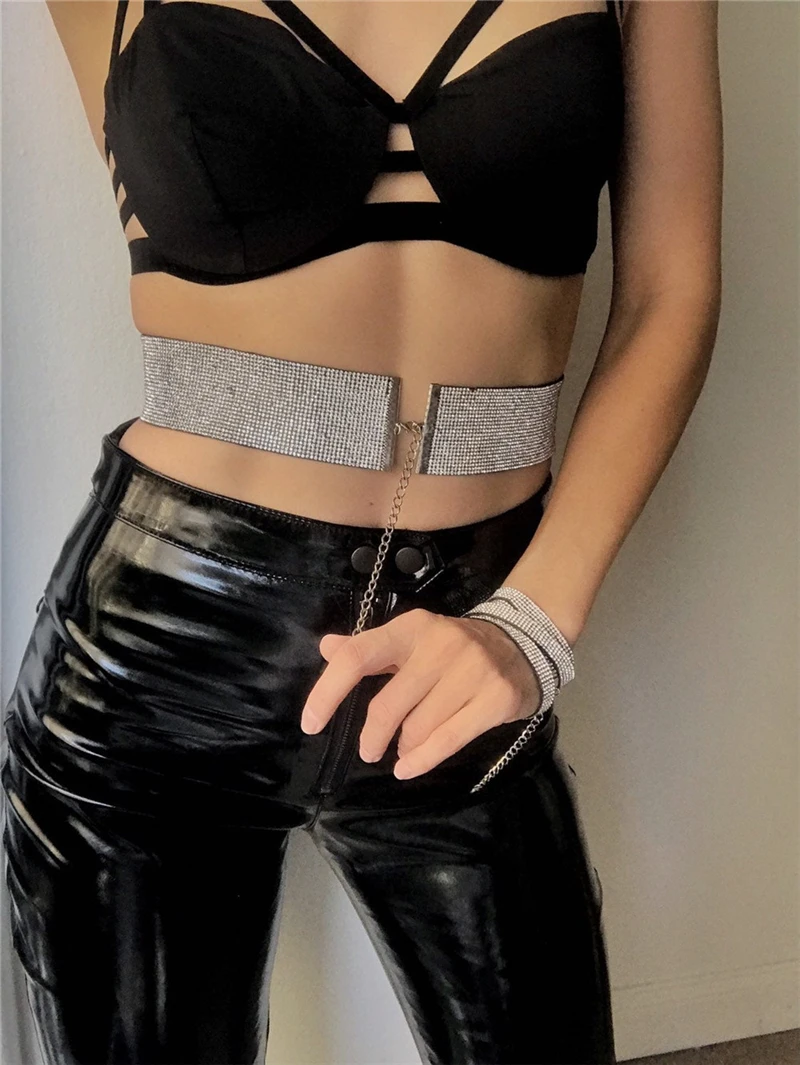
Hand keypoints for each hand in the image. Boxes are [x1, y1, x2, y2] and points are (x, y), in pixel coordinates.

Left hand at [300, 607, 542, 779]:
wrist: (521, 643)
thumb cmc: (452, 648)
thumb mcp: (410, 639)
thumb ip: (368, 647)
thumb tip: (326, 646)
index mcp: (411, 628)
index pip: (358, 657)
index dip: (328, 691)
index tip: (311, 723)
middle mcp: (440, 644)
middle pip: (387, 705)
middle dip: (372, 736)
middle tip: (368, 751)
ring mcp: (472, 670)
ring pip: (417, 728)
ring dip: (404, 746)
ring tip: (406, 746)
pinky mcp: (496, 697)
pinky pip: (448, 740)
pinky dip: (422, 760)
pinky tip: (408, 768)